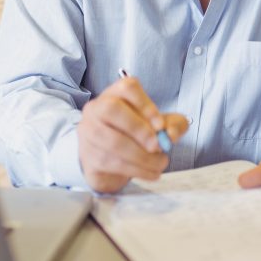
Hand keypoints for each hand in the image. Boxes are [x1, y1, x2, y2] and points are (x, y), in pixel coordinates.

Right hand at [78, 74, 187, 192]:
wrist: (109, 159)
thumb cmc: (134, 135)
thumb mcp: (158, 126)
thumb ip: (173, 125)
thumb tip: (171, 134)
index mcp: (116, 94)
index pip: (127, 87)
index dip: (145, 104)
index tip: (160, 124)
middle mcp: (98, 107)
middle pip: (112, 109)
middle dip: (139, 129)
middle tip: (158, 146)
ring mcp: (88, 130)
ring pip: (113, 141)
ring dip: (142, 157)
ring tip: (160, 164)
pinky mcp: (88, 154)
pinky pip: (111, 162)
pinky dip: (136, 170)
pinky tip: (150, 173)